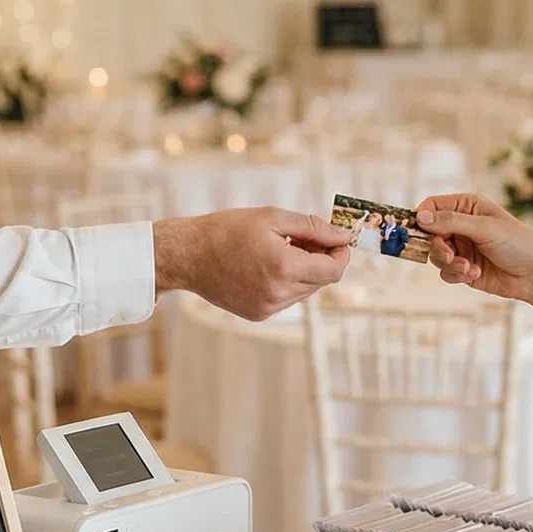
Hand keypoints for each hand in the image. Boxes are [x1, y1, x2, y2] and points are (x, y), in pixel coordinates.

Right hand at [154, 207, 351, 320]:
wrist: (188, 256)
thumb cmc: (227, 230)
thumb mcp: (272, 217)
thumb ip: (313, 227)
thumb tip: (343, 235)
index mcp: (284, 267)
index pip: (334, 270)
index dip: (341, 253)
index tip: (337, 239)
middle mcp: (279, 293)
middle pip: (322, 281)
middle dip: (321, 258)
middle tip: (304, 237)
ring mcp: (269, 308)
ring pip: (306, 291)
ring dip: (304, 270)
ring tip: (282, 249)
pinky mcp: (259, 314)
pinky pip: (287, 298)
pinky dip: (287, 282)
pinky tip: (267, 265)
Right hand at [414, 193, 532, 303]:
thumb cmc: (518, 243)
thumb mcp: (484, 228)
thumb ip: (451, 221)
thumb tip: (421, 217)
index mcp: (467, 207)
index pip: (433, 206)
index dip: (422, 217)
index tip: (417, 229)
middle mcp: (462, 226)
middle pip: (430, 234)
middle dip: (438, 247)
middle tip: (448, 255)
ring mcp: (462, 248)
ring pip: (436, 255)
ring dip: (449, 263)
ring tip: (467, 267)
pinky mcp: (464, 268)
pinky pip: (446, 272)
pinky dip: (456, 274)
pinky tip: (475, 273)